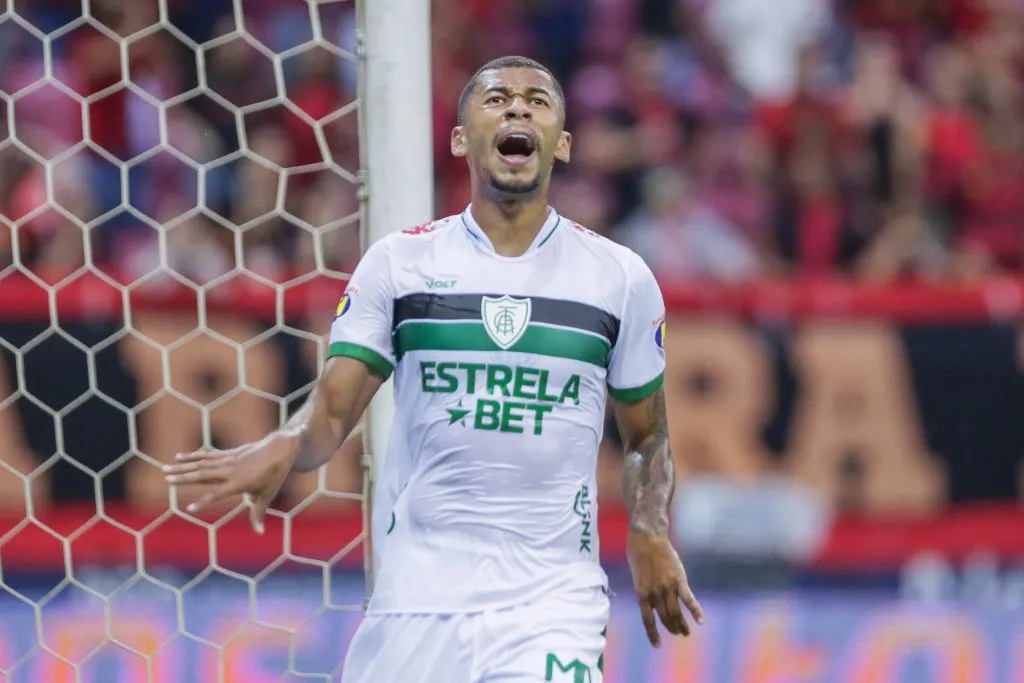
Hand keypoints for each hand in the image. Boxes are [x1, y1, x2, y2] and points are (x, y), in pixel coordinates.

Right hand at [163, 434, 298, 533]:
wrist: (279, 449)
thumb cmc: (274, 475)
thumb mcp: (267, 495)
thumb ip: (258, 513)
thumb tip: (259, 532)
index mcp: (238, 483)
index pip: (217, 494)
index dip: (204, 502)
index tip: (189, 510)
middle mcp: (229, 471)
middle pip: (202, 475)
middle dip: (183, 478)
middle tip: (166, 480)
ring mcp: (227, 460)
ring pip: (201, 464)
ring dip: (182, 467)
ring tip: (165, 469)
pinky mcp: (228, 453)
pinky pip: (207, 455)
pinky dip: (193, 457)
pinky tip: (179, 457)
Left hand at [627, 531, 703, 647]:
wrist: (647, 538)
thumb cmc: (638, 554)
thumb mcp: (637, 576)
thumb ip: (645, 590)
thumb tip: (653, 603)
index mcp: (641, 594)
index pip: (648, 620)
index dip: (653, 634)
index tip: (657, 645)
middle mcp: (655, 594)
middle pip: (665, 618)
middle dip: (671, 628)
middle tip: (677, 633)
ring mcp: (668, 588)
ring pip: (677, 613)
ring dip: (682, 625)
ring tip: (686, 633)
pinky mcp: (679, 580)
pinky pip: (689, 600)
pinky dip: (696, 611)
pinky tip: (701, 621)